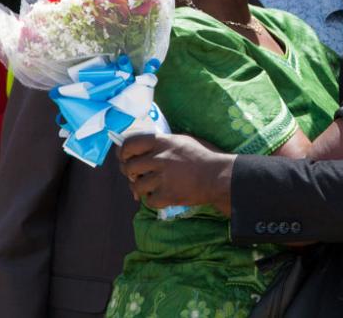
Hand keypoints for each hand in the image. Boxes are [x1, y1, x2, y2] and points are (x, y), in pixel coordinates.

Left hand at [117, 133, 235, 215]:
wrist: (219, 176)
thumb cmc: (203, 156)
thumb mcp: (182, 141)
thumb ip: (161, 144)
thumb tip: (139, 150)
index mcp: (162, 142)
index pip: (129, 144)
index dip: (123, 152)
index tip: (125, 158)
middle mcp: (160, 158)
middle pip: (129, 167)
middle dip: (129, 173)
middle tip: (136, 176)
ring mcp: (163, 178)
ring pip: (136, 186)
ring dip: (140, 188)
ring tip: (150, 187)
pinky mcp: (168, 195)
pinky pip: (149, 201)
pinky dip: (154, 200)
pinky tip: (162, 195)